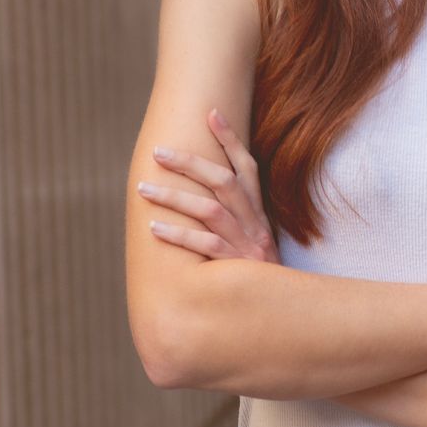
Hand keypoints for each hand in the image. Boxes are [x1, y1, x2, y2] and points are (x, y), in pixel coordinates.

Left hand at [139, 109, 279, 262]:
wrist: (283, 312)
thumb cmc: (259, 275)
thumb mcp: (254, 240)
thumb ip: (235, 218)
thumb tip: (202, 194)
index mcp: (258, 213)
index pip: (247, 167)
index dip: (230, 140)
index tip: (212, 113)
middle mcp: (254, 223)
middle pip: (223, 181)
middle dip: (190, 162)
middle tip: (158, 152)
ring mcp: (246, 244)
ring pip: (211, 210)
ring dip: (175, 196)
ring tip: (143, 187)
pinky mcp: (235, 267)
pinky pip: (205, 246)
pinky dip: (179, 235)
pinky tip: (154, 229)